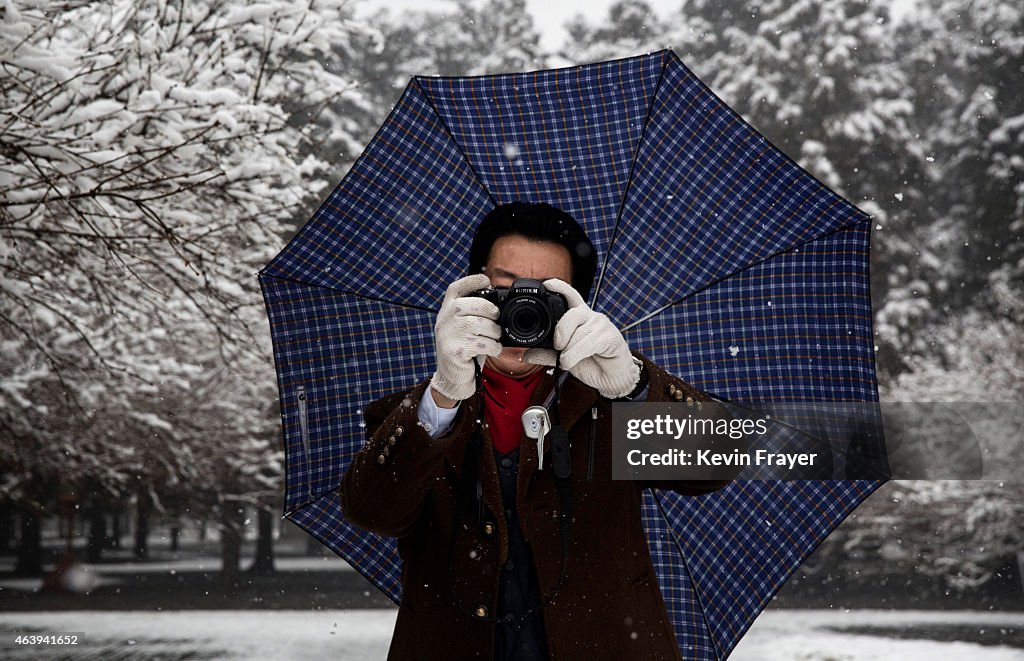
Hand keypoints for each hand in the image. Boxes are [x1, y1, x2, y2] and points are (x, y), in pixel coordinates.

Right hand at [429, 274, 502, 402]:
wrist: (452, 378)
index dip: (472, 280)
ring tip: (494, 339)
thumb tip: (497, 299)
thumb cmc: (464, 349)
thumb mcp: (465, 327)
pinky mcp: (454, 350)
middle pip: (475, 304)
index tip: (486, 280)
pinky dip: (494, 347)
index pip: (456, 288)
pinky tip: (492, 350)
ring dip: (495, 333)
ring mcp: (448, 334)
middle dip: (492, 313)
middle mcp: (444, 319)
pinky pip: (483, 343)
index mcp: (446, 310)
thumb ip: (474, 312)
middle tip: (496, 323)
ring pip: (481, 324)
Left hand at [524, 278, 639, 398]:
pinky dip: (576, 354)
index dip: (560, 287)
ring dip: (569, 350)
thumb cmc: (590, 362)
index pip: (570, 295)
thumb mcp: (563, 358)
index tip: (547, 284)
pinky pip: (589, 342)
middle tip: (557, 346)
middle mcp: (590, 317)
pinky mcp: (611, 337)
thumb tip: (525, 354)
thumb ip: (546, 354)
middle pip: (572, 313)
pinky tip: (570, 362)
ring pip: (579, 332)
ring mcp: (601, 325)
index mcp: (578, 317)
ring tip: (566, 360)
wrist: (611, 378)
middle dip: (561, 330)